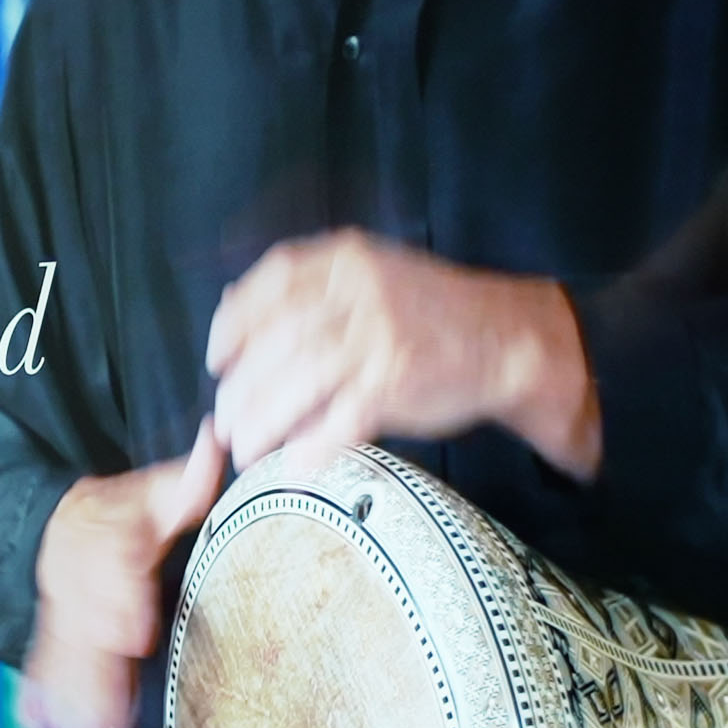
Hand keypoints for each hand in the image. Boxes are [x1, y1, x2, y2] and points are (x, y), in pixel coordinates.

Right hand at [21, 421, 223, 727]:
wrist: (60, 526)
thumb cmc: (121, 514)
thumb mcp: (152, 493)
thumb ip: (187, 481)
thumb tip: (219, 443)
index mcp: (101, 543)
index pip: (107, 572)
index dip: (118, 603)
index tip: (133, 633)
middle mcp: (74, 585)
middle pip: (82, 629)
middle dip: (97, 671)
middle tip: (115, 714)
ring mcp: (60, 619)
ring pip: (64, 662)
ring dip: (77, 705)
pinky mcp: (52, 644)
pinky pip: (43, 678)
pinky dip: (43, 714)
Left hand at [206, 229, 599, 478]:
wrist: (510, 339)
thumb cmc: (429, 313)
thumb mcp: (370, 275)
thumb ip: (307, 288)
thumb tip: (229, 309)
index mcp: (347, 260)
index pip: (269, 285)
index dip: (232, 326)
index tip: (216, 361)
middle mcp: (360, 293)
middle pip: (277, 342)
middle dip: (242, 389)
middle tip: (224, 422)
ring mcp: (379, 337)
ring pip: (298, 383)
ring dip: (264, 423)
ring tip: (246, 449)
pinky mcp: (396, 382)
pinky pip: (339, 420)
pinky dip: (311, 448)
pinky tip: (293, 467)